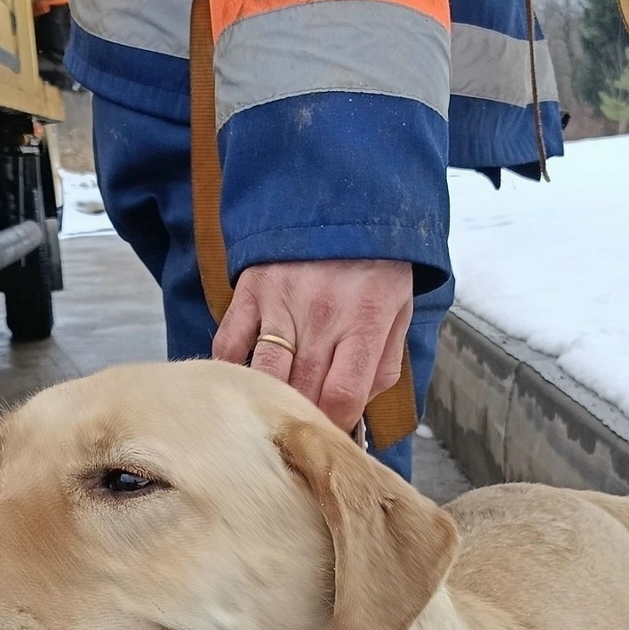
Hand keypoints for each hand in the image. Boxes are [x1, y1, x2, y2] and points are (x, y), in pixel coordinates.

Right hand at [212, 260, 413, 432]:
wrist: (343, 199)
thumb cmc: (375, 265)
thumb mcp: (399, 311)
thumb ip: (382, 364)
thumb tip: (357, 409)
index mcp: (364, 322)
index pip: (343, 397)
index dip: (336, 425)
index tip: (333, 430)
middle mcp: (321, 316)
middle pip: (302, 392)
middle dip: (304, 418)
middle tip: (304, 424)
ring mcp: (280, 304)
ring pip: (264, 375)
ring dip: (269, 400)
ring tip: (275, 409)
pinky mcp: (250, 292)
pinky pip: (229, 344)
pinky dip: (232, 369)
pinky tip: (245, 379)